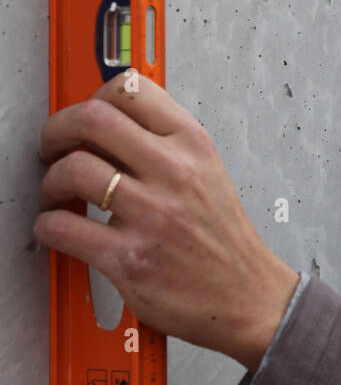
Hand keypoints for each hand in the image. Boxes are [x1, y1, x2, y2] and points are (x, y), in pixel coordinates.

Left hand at [33, 70, 299, 370]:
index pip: (130, 88)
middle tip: (53, 147)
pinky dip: (48, 225)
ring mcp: (152, 216)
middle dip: (56, 130)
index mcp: (193, 144)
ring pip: (73, 170)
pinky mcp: (130, 259)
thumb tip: (105, 124)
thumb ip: (164, 141)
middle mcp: (173, 173)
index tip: (83, 117)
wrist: (249, 295)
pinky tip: (60, 227)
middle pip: (92, 119)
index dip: (92, 97)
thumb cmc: (224, 238)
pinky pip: (64, 227)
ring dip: (50, 181)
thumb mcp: (208, 170)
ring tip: (57, 193)